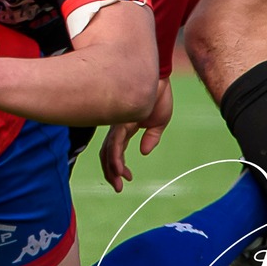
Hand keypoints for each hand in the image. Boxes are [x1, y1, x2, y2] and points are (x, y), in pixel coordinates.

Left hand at [100, 78, 172, 192]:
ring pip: (108, 150)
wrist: (158, 77)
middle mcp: (118, 126)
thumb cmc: (158, 94)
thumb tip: (144, 152)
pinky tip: (121, 168)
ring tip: (118, 183)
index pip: (115, 149)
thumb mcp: (159, 122)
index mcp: (125, 126)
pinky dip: (116, 158)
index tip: (126, 179)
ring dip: (111, 169)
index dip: (117, 166)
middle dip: (109, 171)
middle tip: (117, 188)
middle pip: (107, 152)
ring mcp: (118, 123)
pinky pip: (115, 142)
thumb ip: (152, 137)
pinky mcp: (122, 120)